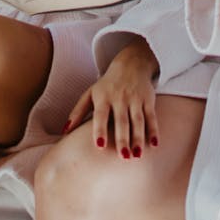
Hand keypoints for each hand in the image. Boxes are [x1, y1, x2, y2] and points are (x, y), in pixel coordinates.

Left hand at [65, 37, 159, 157]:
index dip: (100, 130)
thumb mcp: (90, 94)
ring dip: (138, 138)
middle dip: (123, 138)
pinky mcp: (148, 99)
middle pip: (121, 120)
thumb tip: (64, 131)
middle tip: (123, 157)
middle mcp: (119, 98)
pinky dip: (154, 130)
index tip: (100, 146)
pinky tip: (155, 145)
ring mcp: (135, 98)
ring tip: (137, 155)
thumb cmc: (106, 84)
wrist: (131, 63)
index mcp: (103, 97)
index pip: (101, 115)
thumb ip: (78, 112)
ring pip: (138, 120)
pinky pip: (151, 116)